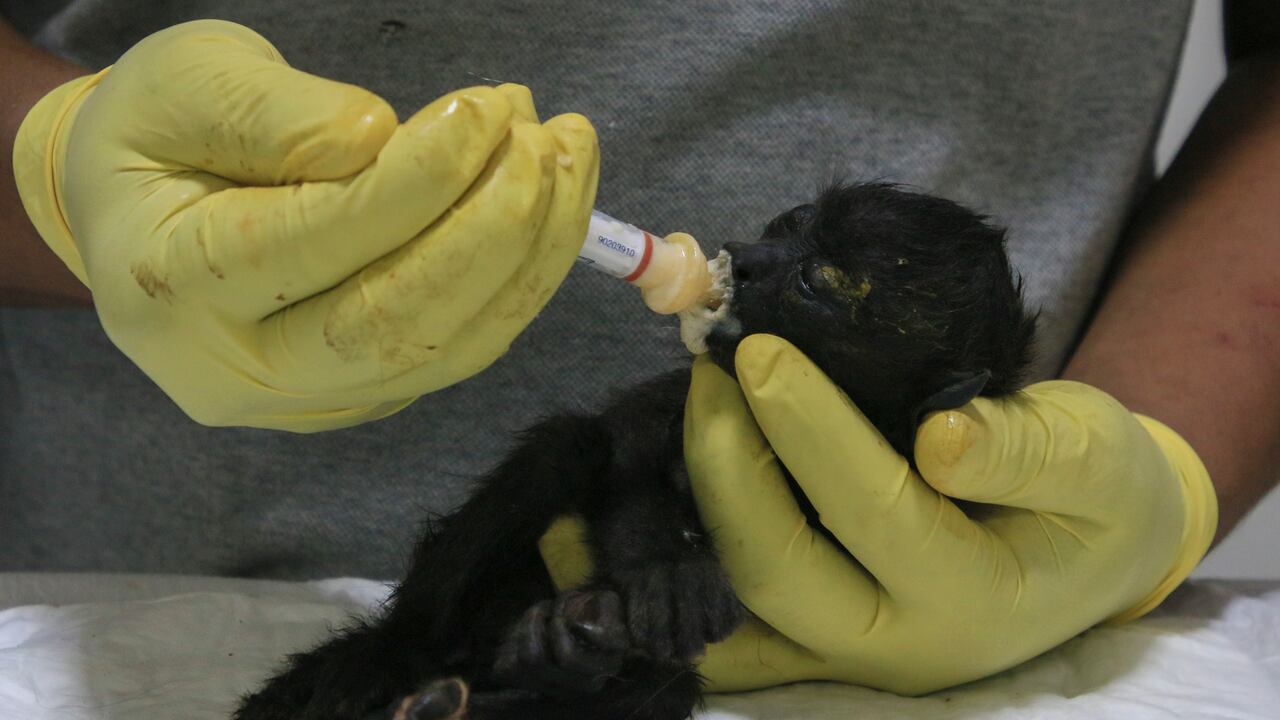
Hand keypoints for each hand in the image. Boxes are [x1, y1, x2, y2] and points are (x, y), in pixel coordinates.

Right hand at [12, 20, 597, 430]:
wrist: (146, 218)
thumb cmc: (159, 137)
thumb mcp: (183, 84)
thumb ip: (269, 114)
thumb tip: (379, 138)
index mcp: (170, 284)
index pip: (313, 243)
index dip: (415, 181)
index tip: (485, 110)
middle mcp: (240, 370)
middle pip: (391, 322)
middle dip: (492, 229)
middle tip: (544, 138)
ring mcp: (312, 398)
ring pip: (447, 345)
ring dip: (531, 250)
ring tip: (567, 154)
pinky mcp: (371, 396)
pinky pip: (465, 346)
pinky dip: (526, 275)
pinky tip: (557, 202)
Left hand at [683, 335, 1217, 694]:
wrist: (1092, 557)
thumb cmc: (1098, 495)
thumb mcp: (1098, 457)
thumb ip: (1030, 453)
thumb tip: (939, 437)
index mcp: (977, 599)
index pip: (875, 509)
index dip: (809, 427)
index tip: (758, 349)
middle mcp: (900, 646)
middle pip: (778, 572)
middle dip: (726, 467)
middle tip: (710, 372)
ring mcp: (847, 657)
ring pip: (733, 608)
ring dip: (690, 512)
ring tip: (682, 413)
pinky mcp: (814, 644)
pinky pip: (727, 622)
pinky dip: (679, 566)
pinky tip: (654, 491)